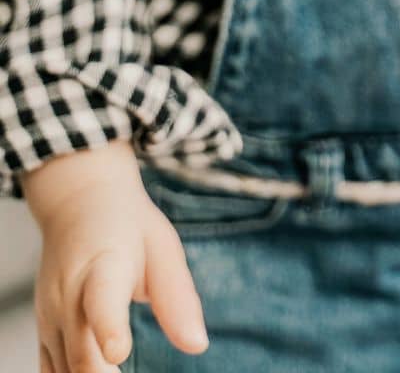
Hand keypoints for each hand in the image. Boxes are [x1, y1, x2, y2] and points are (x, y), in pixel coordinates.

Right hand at [23, 139, 208, 370]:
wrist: (77, 202)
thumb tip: (198, 345)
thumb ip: (177, 297)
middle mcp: (68, 295)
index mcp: (104, 266)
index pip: (102, 300)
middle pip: (80, 352)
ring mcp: (49, 316)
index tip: (120, 353)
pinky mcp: (42, 331)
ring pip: (63, 371)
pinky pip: (50, 372)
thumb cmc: (129, 227)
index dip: (109, 329)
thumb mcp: (162, 247)